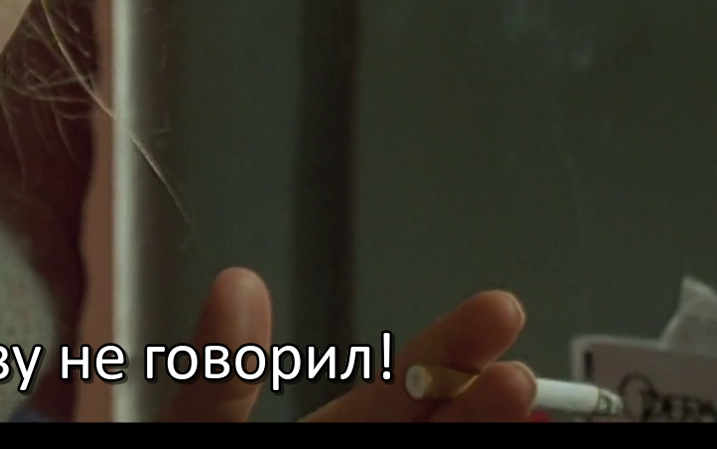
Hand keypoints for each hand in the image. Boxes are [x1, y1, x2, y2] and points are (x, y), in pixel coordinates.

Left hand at [160, 275, 534, 421]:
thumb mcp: (197, 441)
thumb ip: (217, 383)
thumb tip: (238, 285)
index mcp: (327, 446)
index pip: (400, 394)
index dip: (448, 352)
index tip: (502, 310)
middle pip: (435, 442)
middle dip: (480, 413)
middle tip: (519, 379)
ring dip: (478, 446)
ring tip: (512, 411)